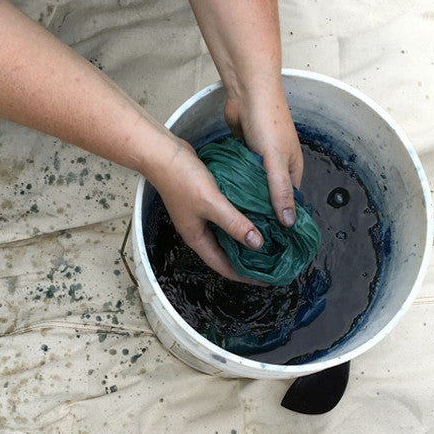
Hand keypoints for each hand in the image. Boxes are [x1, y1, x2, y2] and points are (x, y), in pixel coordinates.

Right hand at [147, 138, 265, 283]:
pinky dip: (240, 221)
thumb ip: (234, 224)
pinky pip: (226, 218)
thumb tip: (257, 244)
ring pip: (227, 235)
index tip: (266, 280)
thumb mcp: (212, 203)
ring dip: (245, 239)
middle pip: (226, 254)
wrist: (162, 153)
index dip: (244, 276)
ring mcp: (200, 216)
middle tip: (271, 262)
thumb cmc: (182, 179)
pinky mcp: (204, 201)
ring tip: (268, 241)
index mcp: (197, 238)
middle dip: (247, 260)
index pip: (223, 267)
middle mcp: (198, 231)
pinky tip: (255, 216)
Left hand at [224, 83, 303, 226]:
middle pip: (270, 197)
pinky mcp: (245, 154)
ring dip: (246, 199)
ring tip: (234, 220)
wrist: (249, 91)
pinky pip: (242, 176)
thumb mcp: (275, 161)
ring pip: (254, 187)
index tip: (268, 239)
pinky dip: (237, 185)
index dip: (280, 221)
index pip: (289, 204)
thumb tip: (288, 222)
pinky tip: (226, 198)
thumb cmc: (267, 121)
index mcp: (293, 170)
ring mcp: (261, 161)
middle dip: (260, 213)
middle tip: (247, 234)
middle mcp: (279, 167)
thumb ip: (280, 191)